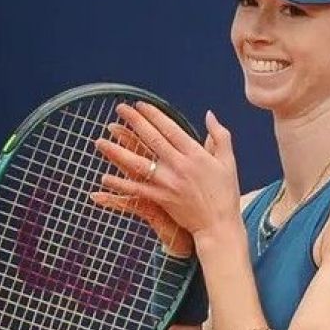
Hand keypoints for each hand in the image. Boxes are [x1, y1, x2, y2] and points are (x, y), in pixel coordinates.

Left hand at [92, 104, 241, 251]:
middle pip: (153, 139)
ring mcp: (169, 183)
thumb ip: (219, 135)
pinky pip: (137, 189)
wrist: (219, 225)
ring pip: (139, 163)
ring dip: (118, 151)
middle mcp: (181, 166)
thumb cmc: (225, 193)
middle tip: (120, 109)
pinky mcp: (162, 199)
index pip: (171, 129)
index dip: (154, 115)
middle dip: (135, 122)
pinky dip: (121, 184)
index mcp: (196, 154)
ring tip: (101, 141)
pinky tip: (105, 178)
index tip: (140, 105)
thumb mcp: (228, 161)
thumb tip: (209, 115)